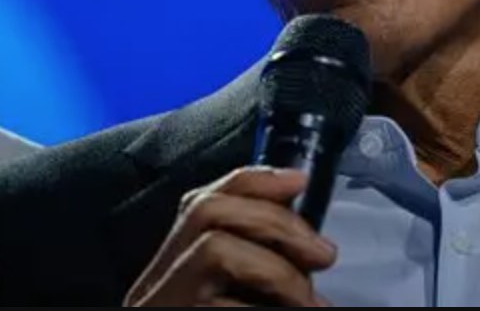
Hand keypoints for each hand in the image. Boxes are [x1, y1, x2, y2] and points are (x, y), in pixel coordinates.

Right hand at [123, 166, 336, 306]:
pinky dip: (266, 309)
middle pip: (206, 211)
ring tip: (309, 298)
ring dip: (276, 264)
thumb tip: (313, 250)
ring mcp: (164, 305)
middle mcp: (154, 286)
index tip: (301, 182)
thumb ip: (254, 274)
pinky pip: (225, 306)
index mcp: (170, 271)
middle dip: (274, 219)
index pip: (201, 199)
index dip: (254, 180)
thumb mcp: (231, 301)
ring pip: (214, 248)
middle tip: (324, 254)